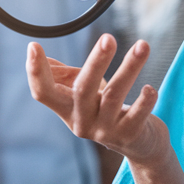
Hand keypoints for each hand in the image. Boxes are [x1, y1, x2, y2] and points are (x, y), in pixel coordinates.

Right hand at [26, 35, 166, 165]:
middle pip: (83, 89)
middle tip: (109, 38)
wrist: (140, 145)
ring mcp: (105, 131)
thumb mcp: (85, 94)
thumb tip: (36, 52)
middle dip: (96, 62)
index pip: (43, 93)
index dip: (36, 72)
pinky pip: (136, 116)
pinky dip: (144, 101)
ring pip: (114, 96)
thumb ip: (64, 75)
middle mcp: (82, 122)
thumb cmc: (109, 111)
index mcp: (67, 109)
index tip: (34, 46)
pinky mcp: (129, 136)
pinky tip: (150, 89)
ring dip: (130, 68)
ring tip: (143, 46)